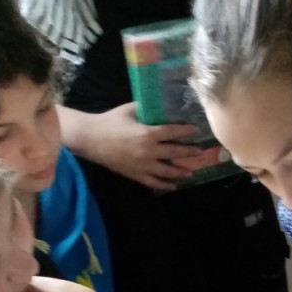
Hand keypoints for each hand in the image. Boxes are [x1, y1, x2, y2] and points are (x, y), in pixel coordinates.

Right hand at [75, 103, 205, 190]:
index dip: (186, 131)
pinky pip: (154, 183)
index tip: (196, 131)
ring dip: (180, 172)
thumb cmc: (110, 121)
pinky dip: (164, 185)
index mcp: (148, 133)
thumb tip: (157, 105)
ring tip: (190, 172)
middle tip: (199, 153)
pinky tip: (173, 186)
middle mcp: (149, 151)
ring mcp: (143, 165)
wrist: (91, 139)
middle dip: (189, 152)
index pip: (173, 132)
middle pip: (175, 153)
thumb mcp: (129, 110)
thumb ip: (145, 109)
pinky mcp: (136, 175)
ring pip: (167, 171)